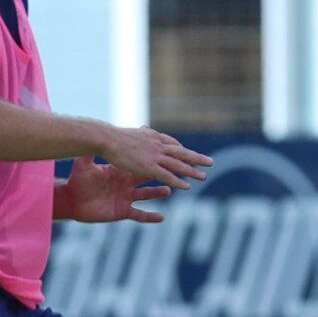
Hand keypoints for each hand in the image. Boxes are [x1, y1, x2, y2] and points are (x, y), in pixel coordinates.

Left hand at [57, 159, 173, 223]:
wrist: (72, 201)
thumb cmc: (78, 181)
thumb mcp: (84, 164)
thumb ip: (90, 151)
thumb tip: (92, 134)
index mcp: (121, 171)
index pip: (140, 162)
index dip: (153, 158)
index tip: (166, 152)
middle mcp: (127, 184)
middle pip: (150, 177)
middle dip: (164, 173)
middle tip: (177, 169)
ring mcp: (126, 198)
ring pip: (147, 195)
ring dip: (158, 193)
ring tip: (169, 190)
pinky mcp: (122, 211)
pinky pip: (139, 215)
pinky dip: (150, 217)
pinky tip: (161, 218)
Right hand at [95, 124, 211, 189]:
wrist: (107, 139)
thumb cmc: (110, 136)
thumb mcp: (128, 133)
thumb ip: (137, 135)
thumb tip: (141, 130)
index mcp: (152, 136)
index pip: (170, 143)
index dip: (180, 149)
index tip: (187, 153)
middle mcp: (157, 145)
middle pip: (181, 152)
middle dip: (196, 158)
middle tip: (209, 162)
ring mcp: (155, 156)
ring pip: (178, 164)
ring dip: (192, 171)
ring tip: (204, 177)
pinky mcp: (149, 167)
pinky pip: (167, 176)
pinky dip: (178, 181)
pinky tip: (186, 186)